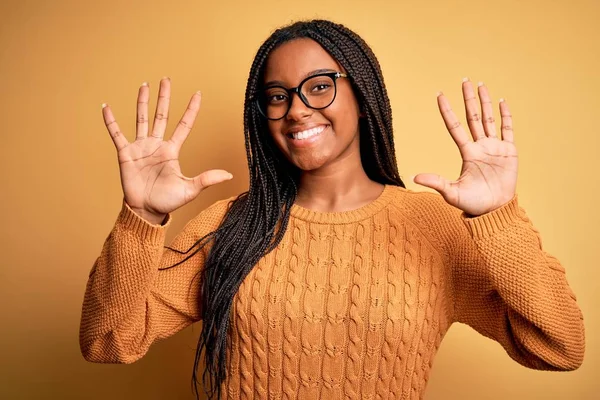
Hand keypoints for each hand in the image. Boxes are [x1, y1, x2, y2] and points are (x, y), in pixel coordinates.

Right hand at [101, 77, 232, 221]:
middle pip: (162, 115)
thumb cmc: (167, 201)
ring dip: (142, 102)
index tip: (197, 93)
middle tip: (166, 79)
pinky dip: (110, 121)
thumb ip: (207, 179)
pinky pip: (117, 134)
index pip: (184, 125)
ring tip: (144, 85)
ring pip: (142, 119)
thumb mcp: (189, 189)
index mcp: (172, 150)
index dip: (191, 110)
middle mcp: (157, 145)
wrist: (146, 210)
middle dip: (164, 97)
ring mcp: (140, 148)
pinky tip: (106, 107)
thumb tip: (230, 175)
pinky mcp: (125, 154)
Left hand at [413, 79, 517, 215]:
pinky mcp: (509, 152)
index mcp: (466, 153)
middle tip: (464, 80)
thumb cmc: (472, 204)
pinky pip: (507, 129)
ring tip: (481, 85)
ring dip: (485, 102)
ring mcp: (494, 147)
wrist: (494, 210)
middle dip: (468, 99)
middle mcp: (479, 146)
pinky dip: (506, 115)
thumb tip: (415, 178)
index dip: (447, 111)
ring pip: (489, 119)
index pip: (455, 127)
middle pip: (473, 117)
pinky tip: (502, 101)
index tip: (439, 95)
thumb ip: (436, 183)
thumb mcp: (451, 193)